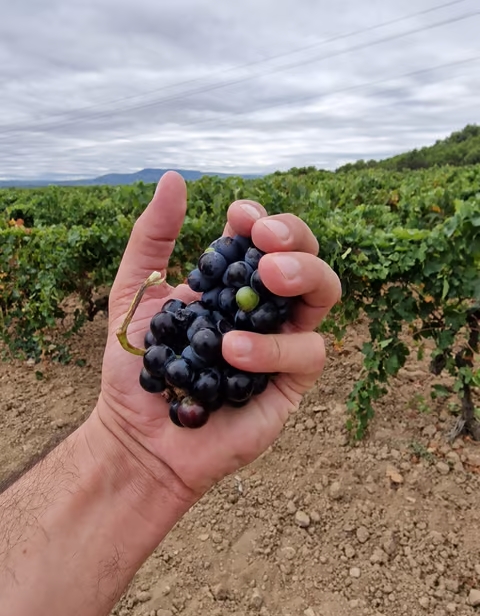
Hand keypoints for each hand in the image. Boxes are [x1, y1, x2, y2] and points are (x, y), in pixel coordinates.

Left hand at [94, 171, 340, 499]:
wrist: (140, 437)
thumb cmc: (137, 368)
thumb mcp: (134, 294)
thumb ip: (153, 238)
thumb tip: (175, 178)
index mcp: (231, 282)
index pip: (265, 237)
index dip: (262, 219)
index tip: (239, 217)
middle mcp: (262, 307)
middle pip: (306, 257)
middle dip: (295, 237)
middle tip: (265, 240)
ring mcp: (281, 342)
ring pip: (325, 294)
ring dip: (305, 275)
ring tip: (268, 277)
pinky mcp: (291, 382)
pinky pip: (309, 352)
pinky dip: (274, 347)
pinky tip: (233, 350)